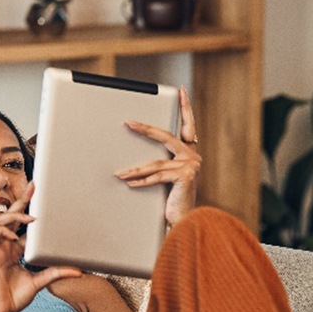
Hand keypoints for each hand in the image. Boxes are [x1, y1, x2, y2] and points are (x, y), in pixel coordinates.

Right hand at [0, 182, 81, 311]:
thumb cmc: (16, 298)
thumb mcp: (40, 281)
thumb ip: (56, 272)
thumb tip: (78, 271)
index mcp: (15, 250)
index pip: (21, 225)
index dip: (28, 209)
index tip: (38, 196)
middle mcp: (5, 246)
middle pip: (10, 216)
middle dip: (20, 201)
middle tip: (33, 187)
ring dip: (13, 216)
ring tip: (29, 219)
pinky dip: (2, 231)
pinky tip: (13, 236)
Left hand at [114, 86, 200, 225]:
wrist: (184, 220)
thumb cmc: (173, 199)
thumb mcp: (167, 177)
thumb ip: (160, 163)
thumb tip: (135, 157)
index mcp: (190, 151)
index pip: (188, 125)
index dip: (186, 107)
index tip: (182, 91)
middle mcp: (193, 156)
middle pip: (165, 137)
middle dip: (145, 130)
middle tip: (129, 123)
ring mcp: (191, 166)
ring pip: (156, 162)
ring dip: (135, 169)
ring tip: (119, 173)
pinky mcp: (185, 177)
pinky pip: (157, 177)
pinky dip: (141, 181)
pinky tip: (129, 182)